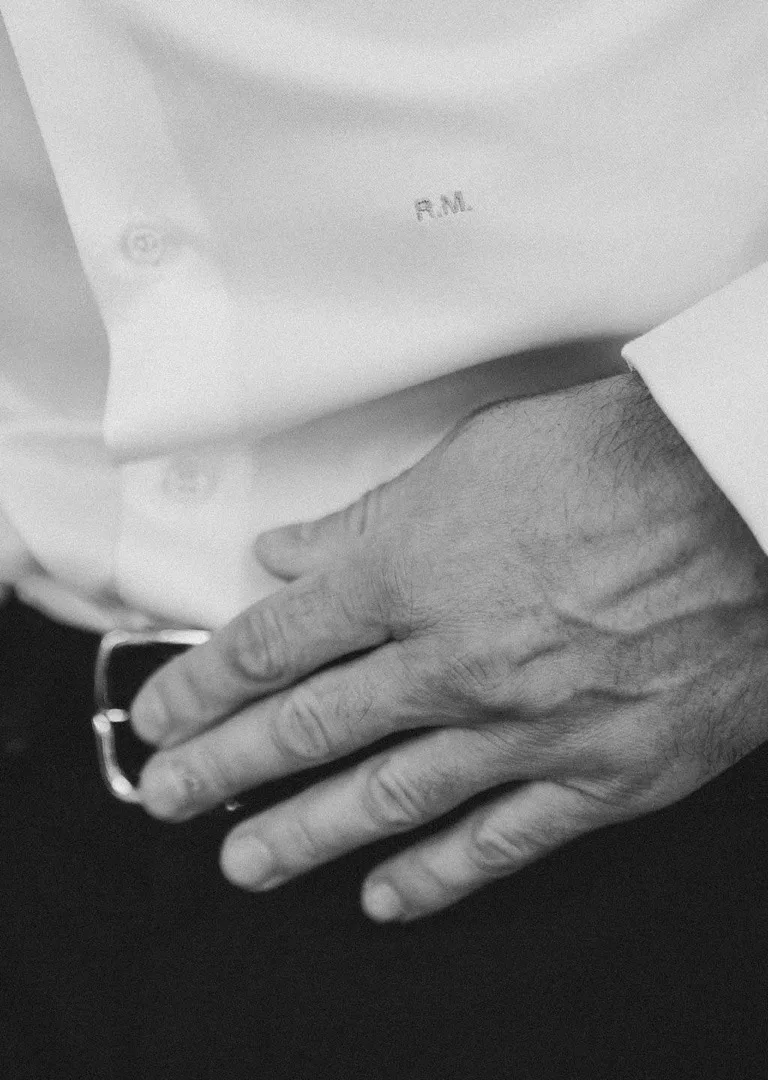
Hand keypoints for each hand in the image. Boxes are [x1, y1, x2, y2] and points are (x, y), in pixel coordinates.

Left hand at [131, 372, 767, 920]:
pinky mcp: (601, 774)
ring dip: (301, 836)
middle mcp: (454, 660)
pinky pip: (501, 842)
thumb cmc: (618, 461)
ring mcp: (526, 728)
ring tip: (244, 861)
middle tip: (170, 795)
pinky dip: (435, 876)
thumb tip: (289, 553)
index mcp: (411, 574)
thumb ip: (370, 521)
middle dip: (223, 768)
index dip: (203, 684)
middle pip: (306, 728)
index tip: (164, 714)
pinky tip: (385, 896)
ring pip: (385, 798)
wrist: (745, 497)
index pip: (273, 645)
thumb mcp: (473, 461)